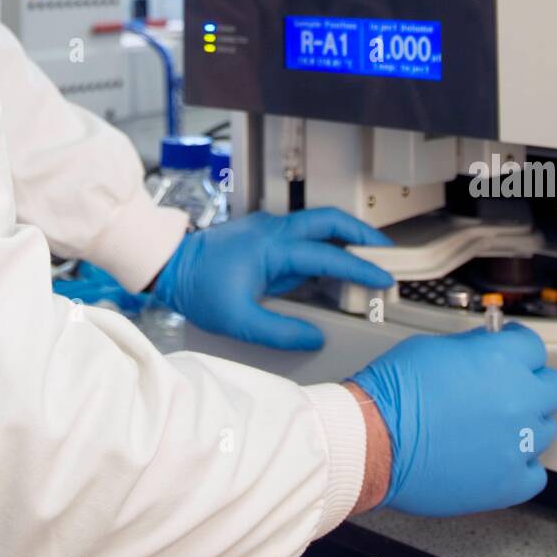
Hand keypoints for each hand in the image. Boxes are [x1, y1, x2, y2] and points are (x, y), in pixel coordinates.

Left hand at [153, 208, 393, 348]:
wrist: (170, 264)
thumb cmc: (198, 288)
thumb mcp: (239, 321)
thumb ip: (281, 331)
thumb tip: (316, 336)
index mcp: (273, 247)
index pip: (328, 255)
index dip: (360, 267)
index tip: (384, 278)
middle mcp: (275, 229)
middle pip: (330, 220)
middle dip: (362, 232)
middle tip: (386, 252)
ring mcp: (269, 227)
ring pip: (317, 224)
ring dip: (344, 238)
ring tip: (365, 260)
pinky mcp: (263, 234)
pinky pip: (302, 235)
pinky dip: (323, 245)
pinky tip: (329, 267)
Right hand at [349, 323, 556, 515]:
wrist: (373, 440)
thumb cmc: (392, 394)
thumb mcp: (431, 347)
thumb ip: (471, 348)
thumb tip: (485, 347)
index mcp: (500, 360)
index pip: (535, 347)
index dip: (520, 347)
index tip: (514, 350)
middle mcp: (517, 400)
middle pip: (554, 387)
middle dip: (534, 383)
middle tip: (511, 387)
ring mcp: (517, 444)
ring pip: (545, 430)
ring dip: (525, 424)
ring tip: (495, 426)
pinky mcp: (509, 483)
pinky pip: (536, 473)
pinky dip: (521, 466)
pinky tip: (499, 458)